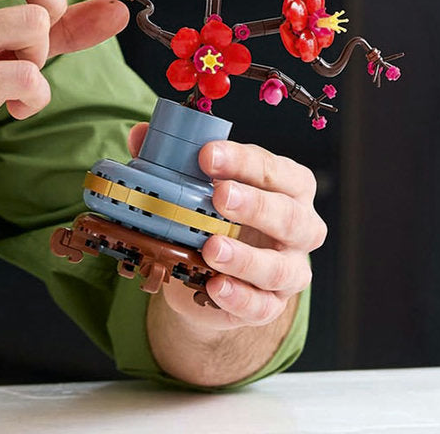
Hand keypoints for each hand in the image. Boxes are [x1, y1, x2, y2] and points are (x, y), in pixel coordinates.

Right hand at [0, 0, 128, 196]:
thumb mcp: (4, 42)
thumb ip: (60, 22)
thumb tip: (118, 7)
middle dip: (55, 3)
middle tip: (42, 42)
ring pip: (31, 22)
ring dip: (41, 57)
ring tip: (17, 78)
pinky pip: (24, 74)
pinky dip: (36, 95)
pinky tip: (15, 106)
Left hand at [128, 123, 325, 331]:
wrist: (208, 272)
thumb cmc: (214, 213)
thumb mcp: (197, 183)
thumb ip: (172, 157)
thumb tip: (141, 134)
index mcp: (287, 186)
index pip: (275, 169)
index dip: (243, 160)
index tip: (207, 154)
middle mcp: (298, 227)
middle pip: (290, 216)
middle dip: (255, 204)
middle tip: (219, 195)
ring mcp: (289, 269)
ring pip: (282, 268)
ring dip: (246, 258)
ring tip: (211, 247)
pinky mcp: (271, 304)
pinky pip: (263, 307)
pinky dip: (239, 297)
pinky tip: (214, 286)